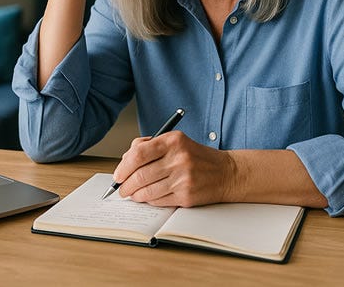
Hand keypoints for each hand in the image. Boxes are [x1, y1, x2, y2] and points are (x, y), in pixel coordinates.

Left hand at [113, 131, 236, 206]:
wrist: (226, 173)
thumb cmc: (196, 157)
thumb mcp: (176, 141)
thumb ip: (149, 145)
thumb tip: (125, 160)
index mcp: (173, 142)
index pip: (138, 154)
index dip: (123, 166)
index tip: (118, 174)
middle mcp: (178, 159)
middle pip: (140, 175)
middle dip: (125, 185)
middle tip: (121, 188)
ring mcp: (183, 179)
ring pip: (147, 191)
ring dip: (135, 195)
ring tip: (133, 194)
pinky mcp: (186, 196)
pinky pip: (159, 201)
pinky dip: (149, 200)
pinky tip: (149, 197)